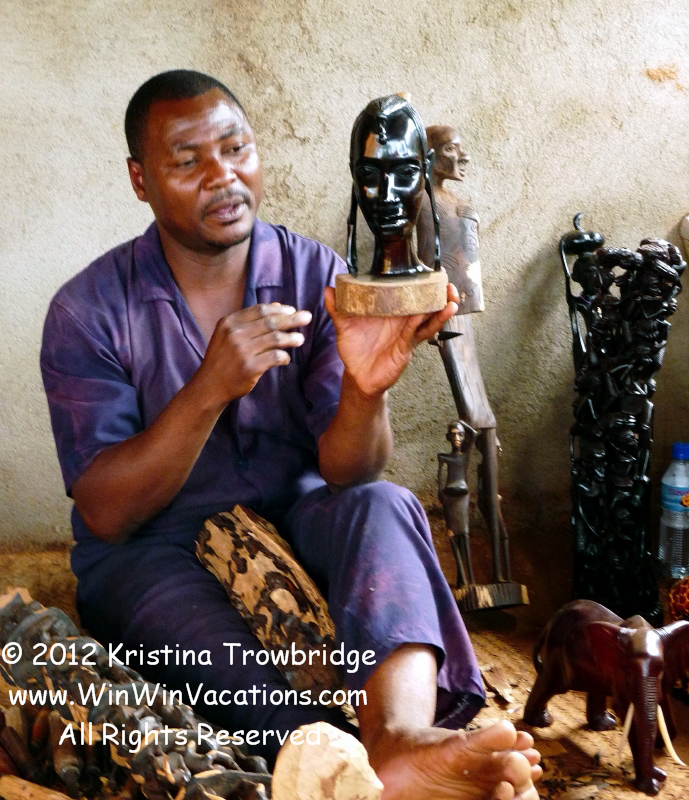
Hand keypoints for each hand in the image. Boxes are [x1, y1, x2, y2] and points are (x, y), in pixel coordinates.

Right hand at [195, 303, 310, 407]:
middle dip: (292, 319)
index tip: (292, 310)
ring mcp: (242, 351)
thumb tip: (277, 306)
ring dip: (291, 338)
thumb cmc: (222, 358)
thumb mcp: (228, 334)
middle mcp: (235, 334)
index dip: (279, 309)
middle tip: (307, 317)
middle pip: (270, 322)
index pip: (260, 310)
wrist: (210, 386)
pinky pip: (275, 357)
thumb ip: (249, 320)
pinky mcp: (250, 368)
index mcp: (229, 322)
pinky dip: (284, 357)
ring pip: (275, 339)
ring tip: (300, 339)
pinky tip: (286, 359)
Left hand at [324, 283, 457, 396]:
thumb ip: (338, 308)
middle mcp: (402, 322)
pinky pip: (417, 334)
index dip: (422, 286)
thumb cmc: (355, 349)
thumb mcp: (345, 326)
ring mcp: (406, 335)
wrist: (357, 375)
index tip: (432, 274)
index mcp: (390, 313)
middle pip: (426, 307)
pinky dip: (427, 324)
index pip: (409, 296)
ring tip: (451, 301)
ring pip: (428, 320)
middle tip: (447, 284)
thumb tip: (329, 289)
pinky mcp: (405, 348)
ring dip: (441, 311)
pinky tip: (435, 314)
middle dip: (440, 296)